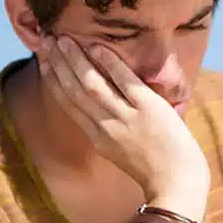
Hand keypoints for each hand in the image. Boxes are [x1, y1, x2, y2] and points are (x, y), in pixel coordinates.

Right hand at [39, 35, 208, 202]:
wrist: (178, 183)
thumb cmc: (155, 168)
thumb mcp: (121, 152)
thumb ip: (109, 131)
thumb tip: (103, 107)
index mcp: (98, 139)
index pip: (69, 104)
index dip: (54, 81)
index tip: (44, 62)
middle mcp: (107, 127)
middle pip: (75, 91)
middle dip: (59, 64)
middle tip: (48, 41)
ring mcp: (127, 118)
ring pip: (93, 84)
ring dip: (76, 60)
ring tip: (64, 39)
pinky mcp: (149, 109)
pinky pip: (125, 81)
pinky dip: (109, 63)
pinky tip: (97, 47)